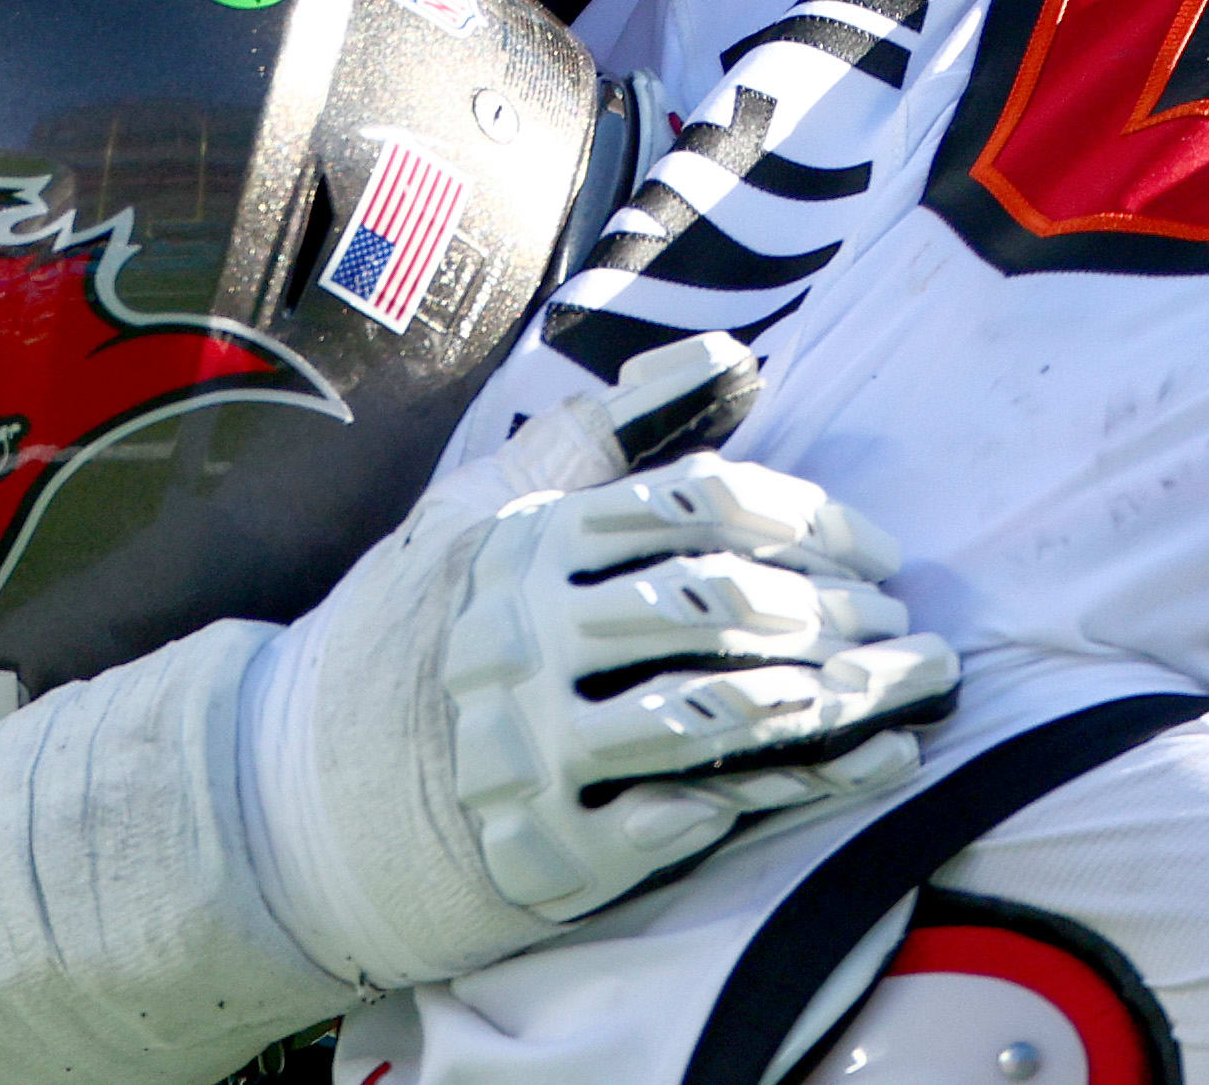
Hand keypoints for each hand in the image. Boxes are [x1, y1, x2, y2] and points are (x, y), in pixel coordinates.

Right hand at [241, 334, 957, 986]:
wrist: (294, 800)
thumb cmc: (413, 638)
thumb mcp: (484, 512)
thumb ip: (605, 436)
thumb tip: (731, 357)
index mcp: (521, 544)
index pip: (697, 508)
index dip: (810, 524)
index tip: (877, 553)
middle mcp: (520, 639)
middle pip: (721, 604)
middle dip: (842, 616)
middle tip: (913, 631)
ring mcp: (529, 750)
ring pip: (720, 707)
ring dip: (840, 701)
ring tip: (912, 694)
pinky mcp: (546, 852)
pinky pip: (698, 814)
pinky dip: (796, 789)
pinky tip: (867, 770)